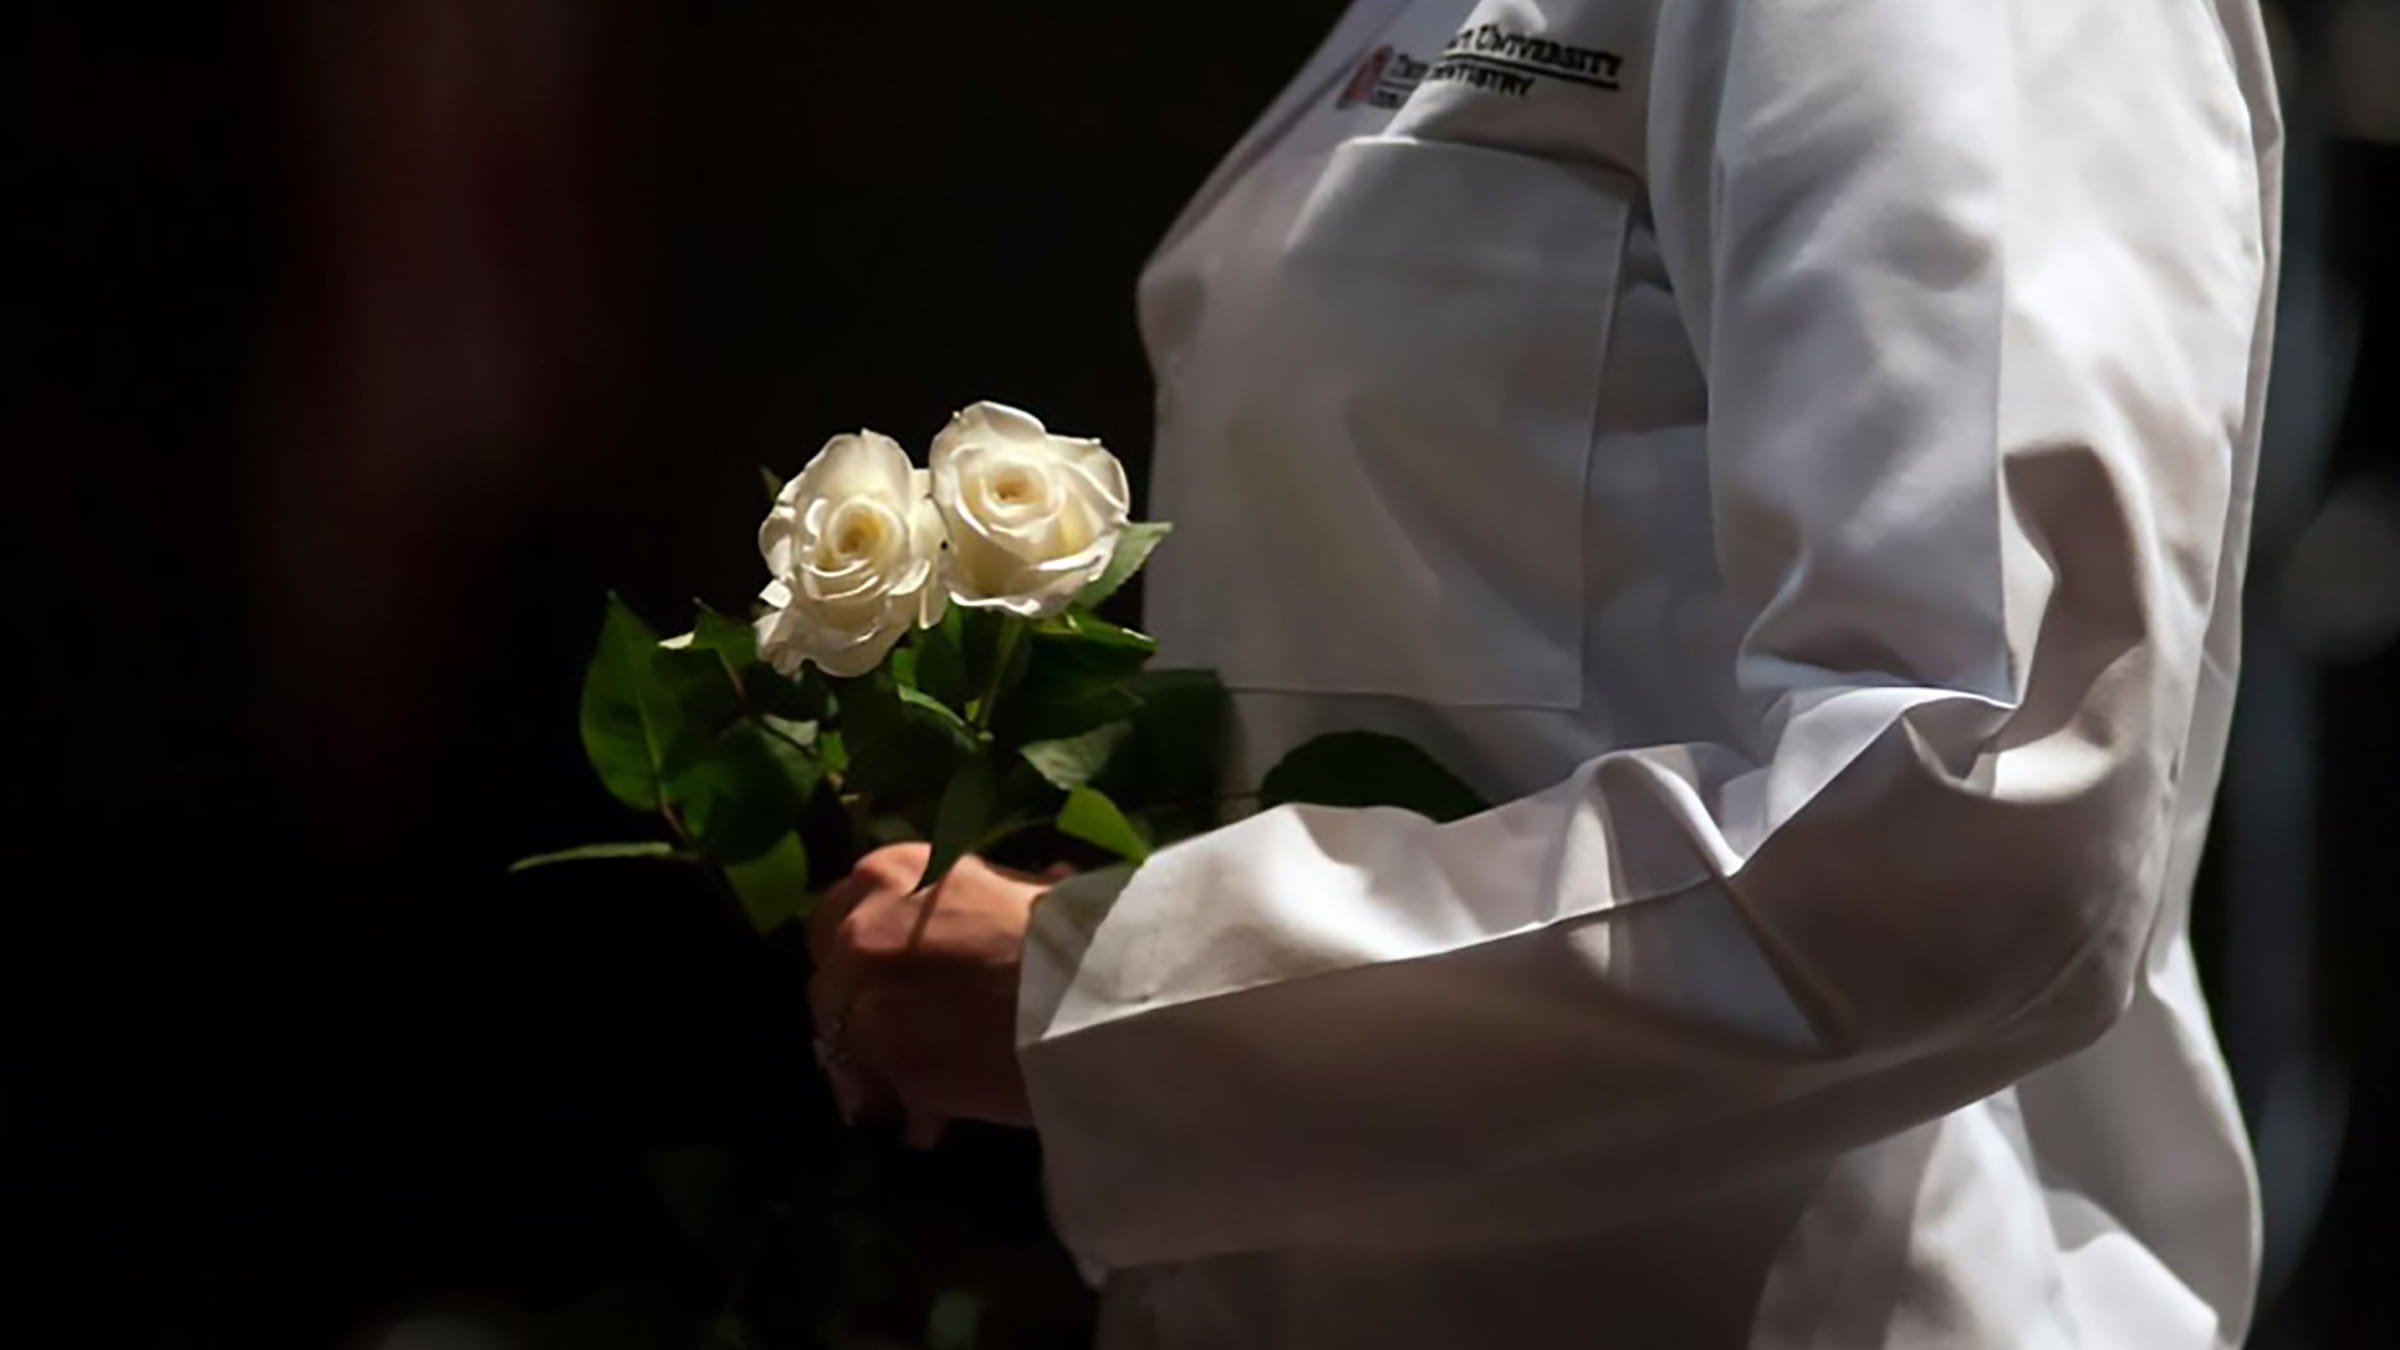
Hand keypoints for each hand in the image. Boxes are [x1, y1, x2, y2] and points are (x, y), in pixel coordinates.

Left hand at [806, 843, 1057, 1146]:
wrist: (1094, 996)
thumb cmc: (1072, 934)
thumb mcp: (1024, 890)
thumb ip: (990, 896)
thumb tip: (1041, 882)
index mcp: (891, 872)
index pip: (840, 915)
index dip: (866, 957)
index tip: (891, 982)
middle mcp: (858, 926)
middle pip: (829, 984)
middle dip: (857, 1016)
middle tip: (896, 1042)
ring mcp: (859, 997)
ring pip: (841, 1048)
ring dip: (876, 1071)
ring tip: (919, 1099)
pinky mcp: (878, 1063)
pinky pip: (874, 1097)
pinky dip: (903, 1111)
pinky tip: (936, 1123)